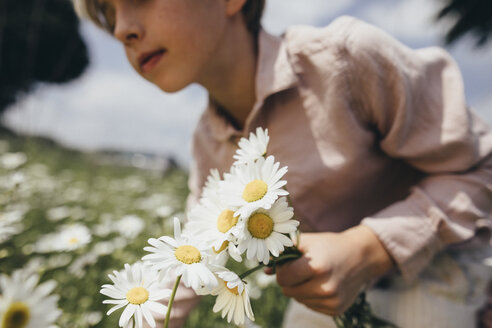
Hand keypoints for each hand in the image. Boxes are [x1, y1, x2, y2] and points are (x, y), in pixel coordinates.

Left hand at [273, 225, 393, 315]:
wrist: (361, 256)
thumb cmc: (328, 245)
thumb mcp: (306, 242)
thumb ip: (283, 252)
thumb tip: (265, 270)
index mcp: (317, 267)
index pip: (283, 278)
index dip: (282, 270)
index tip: (289, 263)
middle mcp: (325, 287)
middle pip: (287, 291)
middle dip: (289, 280)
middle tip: (301, 268)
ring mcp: (332, 301)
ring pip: (297, 299)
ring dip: (300, 288)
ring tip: (314, 275)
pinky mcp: (336, 310)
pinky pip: (310, 306)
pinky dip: (311, 296)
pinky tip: (322, 284)